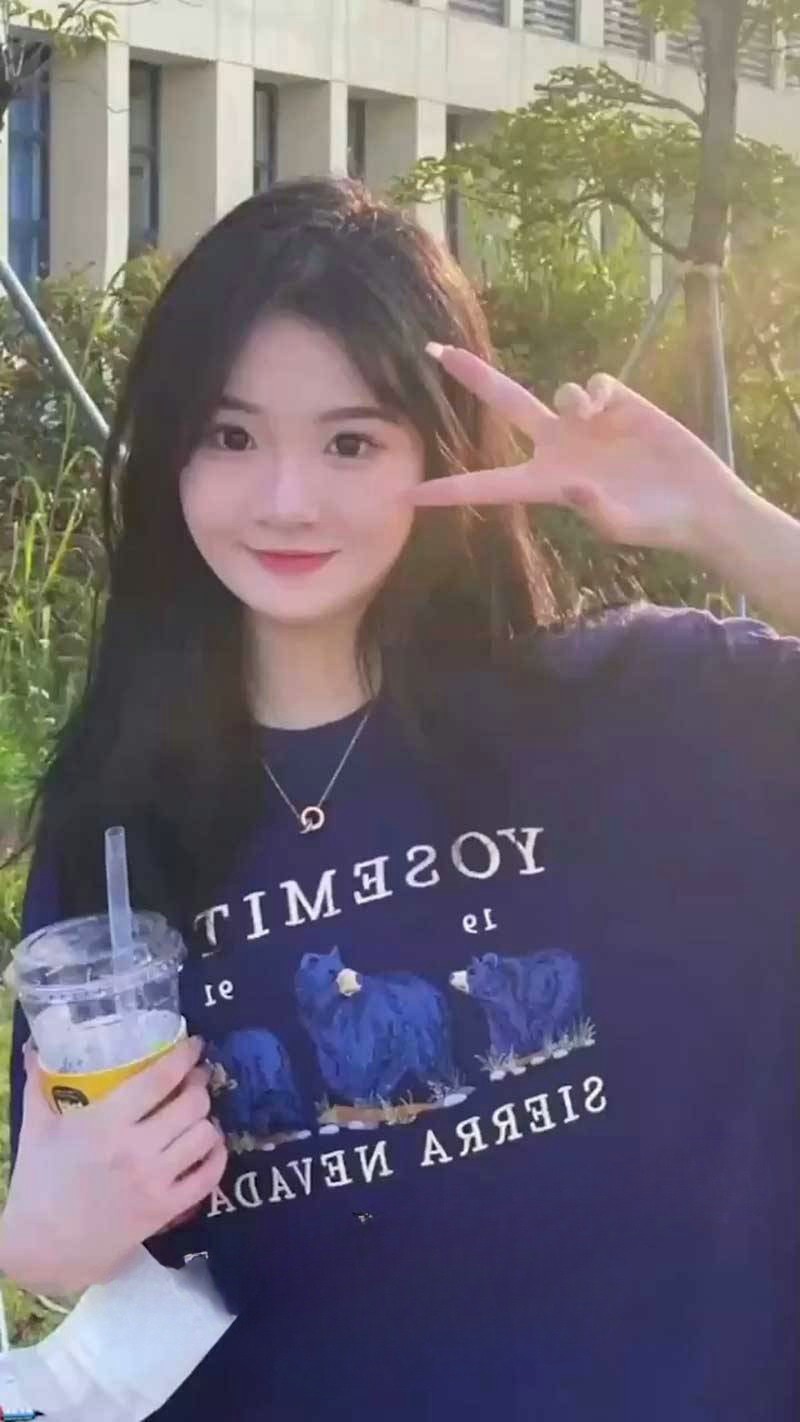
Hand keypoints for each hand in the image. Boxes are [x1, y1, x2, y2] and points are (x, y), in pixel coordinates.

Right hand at [0, 1034, 226, 1295]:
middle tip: (195, 1079)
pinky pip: (209, 1177)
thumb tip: (35, 1047)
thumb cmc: (38, 1185)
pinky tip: (210, 1146)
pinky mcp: (164, 1211)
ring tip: (200, 1112)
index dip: (185, 1056)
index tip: (195, 1045)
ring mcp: (154, 1182)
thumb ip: (39, 1085)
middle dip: (199, 1085)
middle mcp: (136, 1149)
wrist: (41, 1249)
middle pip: (191, 1104)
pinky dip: (216, 1157)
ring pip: (205, 1136)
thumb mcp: (36, 1130)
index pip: (160, 1079)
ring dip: (208, 1119)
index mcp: (105, 1124)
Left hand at [418, 344, 742, 557]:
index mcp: (545, 483)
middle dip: (472, 376)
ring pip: (556, 393)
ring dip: (568, 400)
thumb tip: (572, 484)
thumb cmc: (652, 523)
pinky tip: (607, 407)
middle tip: (433, 351)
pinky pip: (592, 384)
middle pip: (504, 404)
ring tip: (593, 417)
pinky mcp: (615, 403)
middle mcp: (556, 447)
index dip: (448, 490)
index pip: (487, 485)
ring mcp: (583, 423)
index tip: (408, 494)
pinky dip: (594, 391)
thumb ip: (593, 509)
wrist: (695, 502)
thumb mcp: (620, 525)